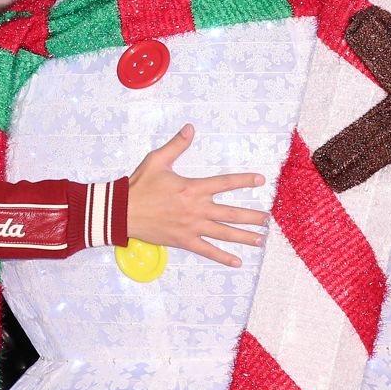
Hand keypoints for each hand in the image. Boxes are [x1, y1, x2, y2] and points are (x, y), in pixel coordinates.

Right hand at [126, 124, 267, 267]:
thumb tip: (190, 128)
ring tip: (261, 239)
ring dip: (244, 237)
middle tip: (268, 219)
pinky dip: (222, 257)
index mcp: (192, 188)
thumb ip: (177, 145)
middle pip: (231, 213)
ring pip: (223, 233)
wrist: (123, 211)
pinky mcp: (184, 241)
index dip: (244, 180)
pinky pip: (207, 251)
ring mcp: (191, 227)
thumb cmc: (139, 185)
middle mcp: (196, 209)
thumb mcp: (157, 160)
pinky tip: (237, 262)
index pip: (225, 183)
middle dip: (252, 217)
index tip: (261, 180)